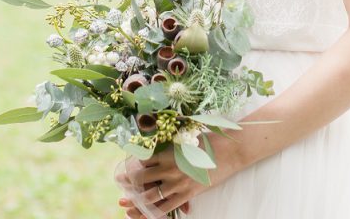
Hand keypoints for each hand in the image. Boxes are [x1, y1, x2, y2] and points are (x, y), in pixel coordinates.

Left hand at [117, 136, 238, 217]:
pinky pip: (165, 208)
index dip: (131, 165)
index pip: (141, 161)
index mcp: (166, 151)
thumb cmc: (206, 139)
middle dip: (128, 183)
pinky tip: (145, 213)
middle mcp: (169, 168)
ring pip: (149, 197)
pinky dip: (153, 212)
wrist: (228, 150)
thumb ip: (168, 143)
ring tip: (126, 203)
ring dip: (136, 201)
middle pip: (140, 179)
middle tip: (121, 185)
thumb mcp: (183, 138)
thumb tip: (154, 139)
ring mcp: (178, 183)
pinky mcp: (187, 194)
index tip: (125, 168)